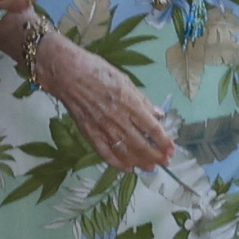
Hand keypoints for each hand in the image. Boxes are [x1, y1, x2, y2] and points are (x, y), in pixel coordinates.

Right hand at [35, 31, 174, 172]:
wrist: (67, 72)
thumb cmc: (97, 70)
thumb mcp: (124, 79)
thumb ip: (142, 99)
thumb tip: (158, 115)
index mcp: (129, 102)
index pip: (152, 128)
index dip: (164, 141)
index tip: (172, 148)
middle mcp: (118, 118)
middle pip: (142, 144)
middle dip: (156, 156)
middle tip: (165, 161)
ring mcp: (102, 127)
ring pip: (126, 152)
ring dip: (140, 162)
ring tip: (150, 167)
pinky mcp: (89, 133)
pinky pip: (105, 153)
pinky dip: (118, 163)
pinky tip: (127, 168)